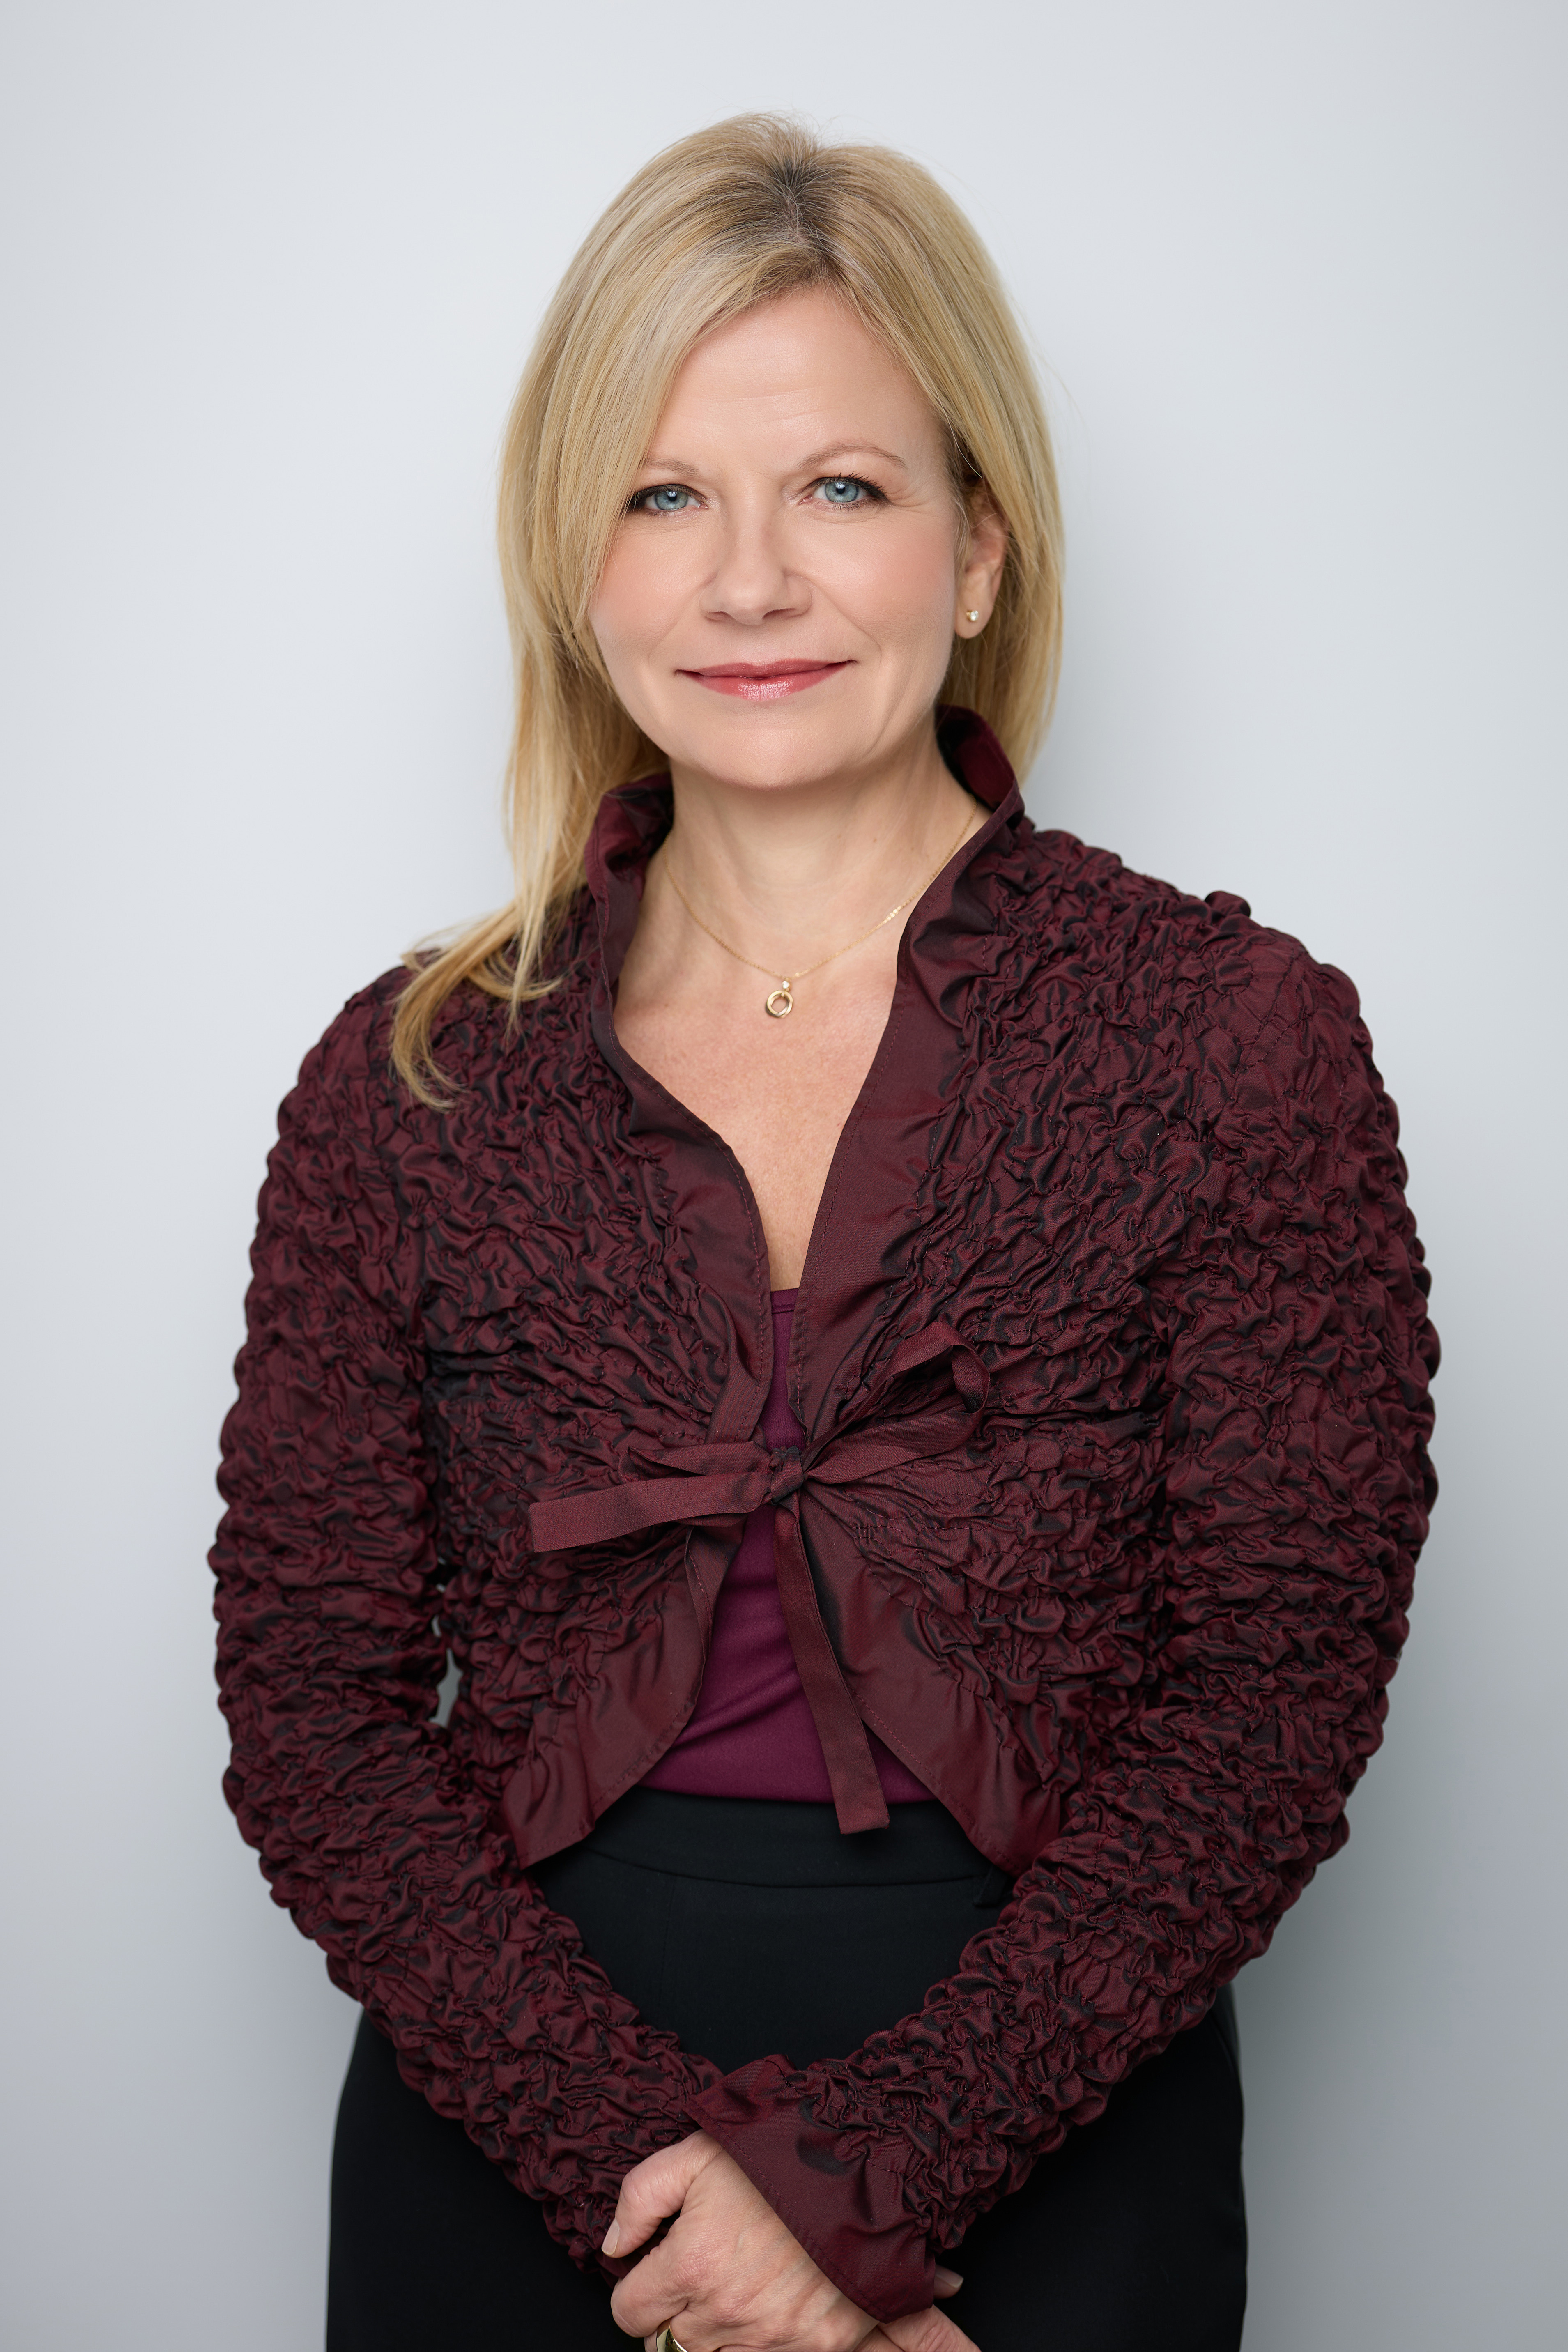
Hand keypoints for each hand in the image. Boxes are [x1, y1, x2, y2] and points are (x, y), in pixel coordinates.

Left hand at [604, 2130, 976, 2351]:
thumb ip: (640, 2197)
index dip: (636, 2292)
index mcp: (689, 2265)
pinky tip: (769, 2311)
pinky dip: (763, 2344)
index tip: (653, 2273)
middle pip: (669, 2346)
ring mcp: (771, 2335)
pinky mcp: (817, 2345)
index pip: (629, 2312)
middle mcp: (724, 2310)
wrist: (865, 2162)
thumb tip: (613, 2246)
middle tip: (697, 2283)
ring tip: (733, 2294)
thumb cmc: (778, 2154)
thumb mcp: (696, 2153)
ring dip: (715, 2334)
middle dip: (674, 2318)